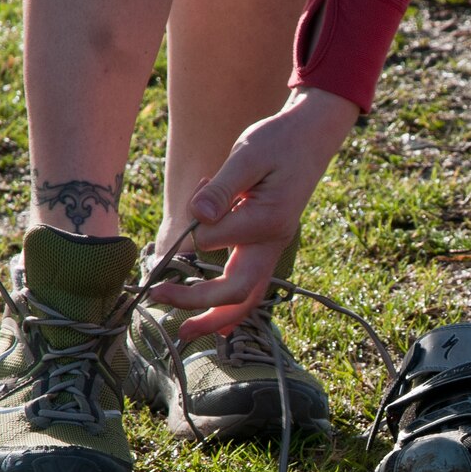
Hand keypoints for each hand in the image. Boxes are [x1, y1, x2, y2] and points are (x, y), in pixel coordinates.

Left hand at [150, 87, 358, 336]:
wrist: (311, 137)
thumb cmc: (278, 141)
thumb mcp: (248, 155)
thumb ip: (223, 188)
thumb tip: (198, 215)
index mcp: (266, 220)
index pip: (213, 238)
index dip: (192, 226)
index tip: (196, 195)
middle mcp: (272, 242)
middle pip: (236, 290)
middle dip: (196, 302)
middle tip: (159, 299)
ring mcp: (272, 248)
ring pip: (247, 298)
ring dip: (216, 318)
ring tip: (186, 333)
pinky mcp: (267, 246)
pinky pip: (252, 287)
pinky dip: (233, 308)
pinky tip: (214, 323)